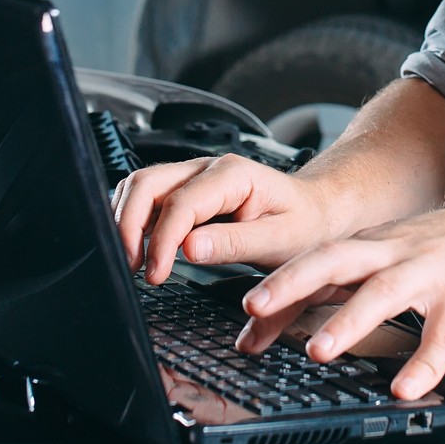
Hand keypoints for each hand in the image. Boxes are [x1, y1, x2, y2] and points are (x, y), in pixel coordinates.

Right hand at [113, 154, 337, 283]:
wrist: (318, 211)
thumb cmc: (304, 224)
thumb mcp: (280, 241)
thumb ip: (235, 244)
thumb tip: (189, 248)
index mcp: (233, 175)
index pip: (180, 203)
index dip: (160, 241)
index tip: (155, 275)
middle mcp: (207, 168)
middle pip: (147, 183)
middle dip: (128, 225)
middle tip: (130, 268)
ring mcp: (194, 177)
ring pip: (141, 186)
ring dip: (126, 220)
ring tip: (130, 262)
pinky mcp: (187, 191)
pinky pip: (149, 197)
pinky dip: (134, 219)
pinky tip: (137, 248)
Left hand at [235, 202, 444, 399]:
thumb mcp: (390, 253)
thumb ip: (346, 281)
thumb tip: (290, 313)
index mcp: (370, 244)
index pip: (312, 264)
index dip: (276, 292)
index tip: (243, 324)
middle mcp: (393, 253)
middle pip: (335, 260)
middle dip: (291, 283)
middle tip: (254, 308)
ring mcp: (429, 273)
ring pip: (382, 293)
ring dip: (347, 321)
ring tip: (318, 351)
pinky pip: (442, 335)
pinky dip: (423, 363)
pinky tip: (405, 387)